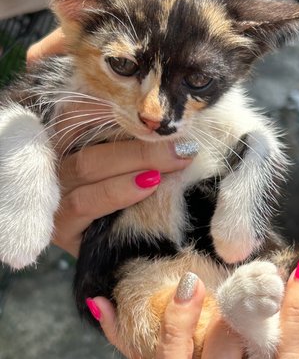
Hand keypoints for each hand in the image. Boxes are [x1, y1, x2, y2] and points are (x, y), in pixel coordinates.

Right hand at [27, 30, 194, 256]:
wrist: (126, 258)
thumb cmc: (134, 205)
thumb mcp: (136, 167)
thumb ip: (142, 141)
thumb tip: (180, 120)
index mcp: (69, 140)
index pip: (80, 108)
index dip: (110, 101)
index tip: (152, 100)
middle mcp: (57, 162)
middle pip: (88, 134)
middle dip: (141, 138)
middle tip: (183, 141)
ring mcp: (54, 194)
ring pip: (88, 165)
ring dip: (135, 160)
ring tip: (175, 161)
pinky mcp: (60, 226)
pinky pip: (85, 202)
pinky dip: (118, 191)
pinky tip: (148, 185)